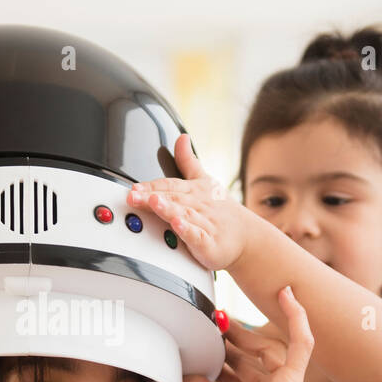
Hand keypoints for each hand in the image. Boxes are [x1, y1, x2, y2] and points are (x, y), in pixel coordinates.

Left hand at [126, 132, 251, 271]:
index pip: (170, 185)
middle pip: (173, 199)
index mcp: (194, 191)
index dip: (151, 185)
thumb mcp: (204, 181)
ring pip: (185, 214)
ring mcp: (205, 224)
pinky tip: (177, 225)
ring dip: (168, 208)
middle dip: (151, 197)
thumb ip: (188, 162)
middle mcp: (198, 205)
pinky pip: (198, 236)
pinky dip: (188, 231)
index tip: (134, 187)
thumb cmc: (221, 210)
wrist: (247, 236)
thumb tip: (181, 138)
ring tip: (153, 202)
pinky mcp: (210, 244)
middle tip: (134, 195)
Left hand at [183, 286, 312, 381]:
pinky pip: (301, 344)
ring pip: (270, 350)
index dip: (227, 355)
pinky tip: (288, 295)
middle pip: (258, 360)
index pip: (246, 374)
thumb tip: (190, 368)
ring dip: (246, 333)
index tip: (210, 339)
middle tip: (214, 322)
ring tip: (223, 319)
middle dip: (234, 340)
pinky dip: (296, 319)